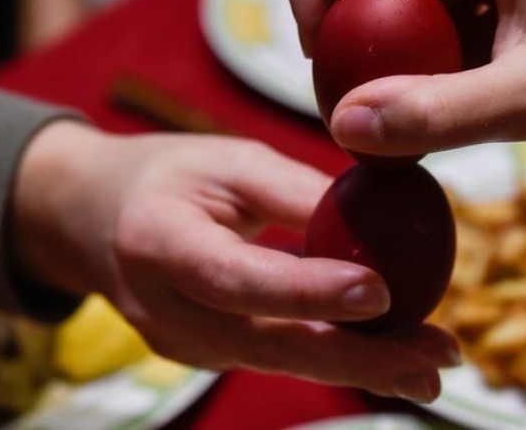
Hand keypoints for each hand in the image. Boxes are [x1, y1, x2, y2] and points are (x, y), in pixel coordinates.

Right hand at [12, 121, 459, 401]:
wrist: (92, 218)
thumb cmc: (165, 175)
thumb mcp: (228, 159)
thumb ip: (296, 192)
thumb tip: (381, 221)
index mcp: (161, 242)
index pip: (239, 278)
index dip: (308, 291)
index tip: (381, 294)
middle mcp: (166, 309)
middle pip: (269, 345)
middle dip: (358, 359)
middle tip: (433, 365)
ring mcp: (181, 343)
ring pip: (278, 361)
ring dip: (358, 364)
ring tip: (429, 363)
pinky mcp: (200, 355)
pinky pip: (271, 356)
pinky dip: (328, 352)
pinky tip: (383, 349)